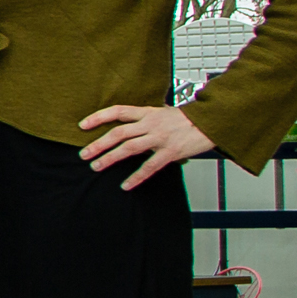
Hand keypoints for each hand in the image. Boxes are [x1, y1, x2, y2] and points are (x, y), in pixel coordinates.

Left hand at [79, 103, 215, 189]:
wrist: (213, 121)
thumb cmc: (189, 119)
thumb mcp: (165, 111)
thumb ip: (148, 116)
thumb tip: (133, 120)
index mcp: (148, 112)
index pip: (118, 111)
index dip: (99, 117)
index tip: (82, 125)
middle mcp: (151, 124)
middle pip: (118, 133)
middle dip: (98, 144)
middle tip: (83, 154)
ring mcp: (160, 138)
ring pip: (129, 148)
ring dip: (110, 158)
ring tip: (96, 166)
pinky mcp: (170, 152)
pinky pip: (149, 167)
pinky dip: (136, 177)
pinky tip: (126, 185)